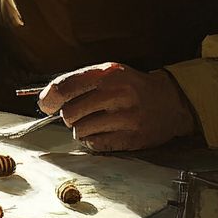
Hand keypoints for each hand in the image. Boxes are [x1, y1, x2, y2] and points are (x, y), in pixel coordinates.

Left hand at [37, 63, 195, 152]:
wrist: (171, 101)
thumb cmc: (132, 86)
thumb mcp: (109, 73)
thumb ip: (79, 82)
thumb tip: (46, 100)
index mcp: (108, 73)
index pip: (65, 86)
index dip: (49, 98)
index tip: (46, 105)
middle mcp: (117, 94)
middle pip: (70, 113)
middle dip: (69, 116)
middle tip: (79, 113)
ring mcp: (126, 118)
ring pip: (80, 131)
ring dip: (81, 129)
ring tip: (95, 122)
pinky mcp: (132, 138)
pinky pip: (96, 145)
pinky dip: (93, 141)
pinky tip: (103, 132)